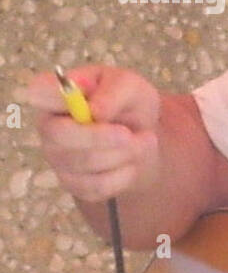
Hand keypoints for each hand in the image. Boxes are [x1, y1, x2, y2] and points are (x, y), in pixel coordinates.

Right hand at [25, 64, 161, 203]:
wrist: (141, 134)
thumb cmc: (128, 102)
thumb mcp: (130, 86)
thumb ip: (113, 92)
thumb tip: (95, 112)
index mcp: (56, 94)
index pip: (39, 92)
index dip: (57, 98)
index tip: (88, 104)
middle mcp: (48, 126)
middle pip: (59, 136)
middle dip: (100, 137)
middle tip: (129, 135)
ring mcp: (57, 158)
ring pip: (85, 164)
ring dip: (123, 154)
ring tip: (144, 140)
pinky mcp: (73, 183)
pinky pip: (97, 186)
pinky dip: (124, 174)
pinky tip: (132, 161)